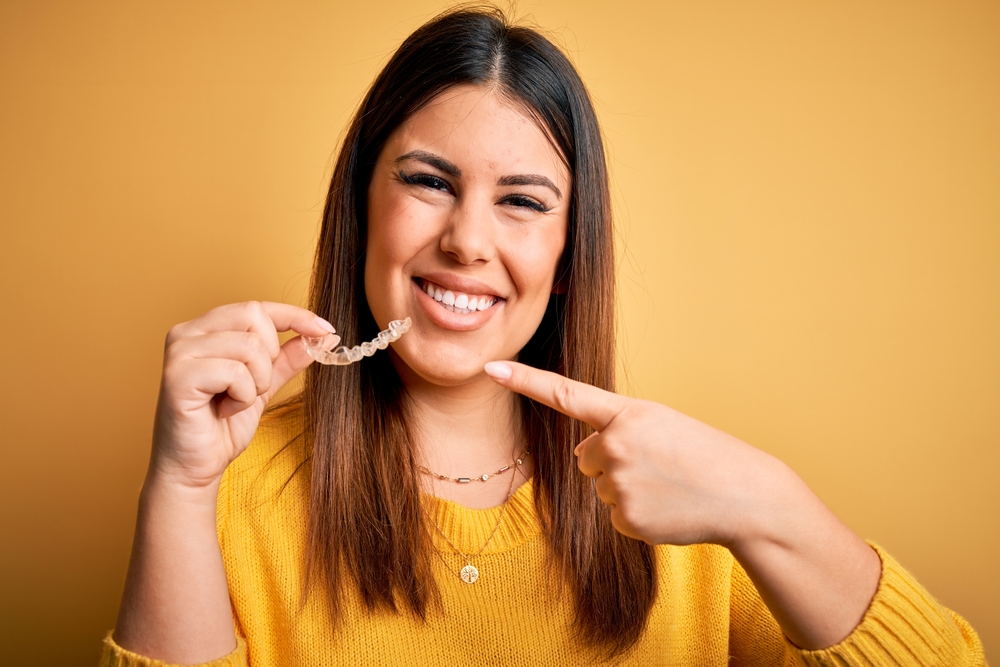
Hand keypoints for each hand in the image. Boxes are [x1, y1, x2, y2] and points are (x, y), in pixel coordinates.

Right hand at [150, 301, 337, 488]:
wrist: (194, 467)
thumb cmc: (221, 426)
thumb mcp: (264, 384)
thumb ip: (288, 358)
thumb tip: (325, 335)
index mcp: (205, 328)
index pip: (257, 308)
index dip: (295, 316)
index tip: (326, 330)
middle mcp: (187, 333)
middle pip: (253, 316)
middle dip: (270, 357)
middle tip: (254, 387)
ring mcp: (180, 352)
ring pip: (249, 346)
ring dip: (256, 382)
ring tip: (236, 401)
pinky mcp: (178, 377)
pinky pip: (234, 372)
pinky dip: (242, 397)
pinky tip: (224, 410)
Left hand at [483, 360, 783, 548]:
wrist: (745, 496)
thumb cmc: (704, 455)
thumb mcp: (661, 425)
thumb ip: (616, 431)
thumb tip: (584, 458)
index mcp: (628, 413)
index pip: (566, 394)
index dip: (525, 381)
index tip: (490, 368)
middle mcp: (616, 445)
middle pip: (586, 457)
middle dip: (611, 461)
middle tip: (657, 465)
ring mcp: (618, 484)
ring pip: (600, 487)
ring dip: (627, 488)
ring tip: (667, 486)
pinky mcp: (624, 519)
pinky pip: (614, 515)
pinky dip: (636, 514)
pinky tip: (666, 508)